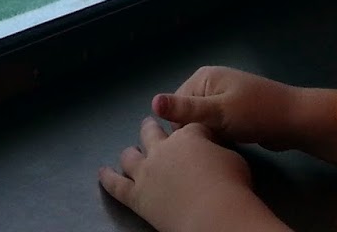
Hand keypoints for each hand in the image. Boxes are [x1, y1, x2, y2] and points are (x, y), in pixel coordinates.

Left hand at [98, 116, 281, 231]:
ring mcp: (147, 171)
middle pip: (153, 133)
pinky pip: (116, 184)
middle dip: (151, 128)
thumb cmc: (230, 185)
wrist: (214, 212)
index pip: (189, 127)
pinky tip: (102, 172)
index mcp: (188, 136)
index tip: (196, 135)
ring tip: (129, 149)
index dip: (192, 131)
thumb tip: (214, 154)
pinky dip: (108, 178)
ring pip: (131, 156)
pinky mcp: (136, 195)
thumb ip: (219, 152)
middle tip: (150, 124)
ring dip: (130, 151)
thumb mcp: (234, 159)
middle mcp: (163, 149)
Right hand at [155, 66, 336, 166]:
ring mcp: (223, 98)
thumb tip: (152, 102)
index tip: (197, 142)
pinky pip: (216, 128)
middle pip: (189, 115)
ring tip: (221, 146)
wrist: (295, 122)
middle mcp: (210, 85)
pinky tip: (228, 147)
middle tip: (211, 145)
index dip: (183, 127)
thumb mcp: (218, 113)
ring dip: (210, 136)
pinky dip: (220, 138)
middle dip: (197, 132)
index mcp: (203, 77)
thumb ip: (186, 109)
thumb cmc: (257, 113)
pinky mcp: (234, 113)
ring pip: (203, 124)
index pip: (176, 106)